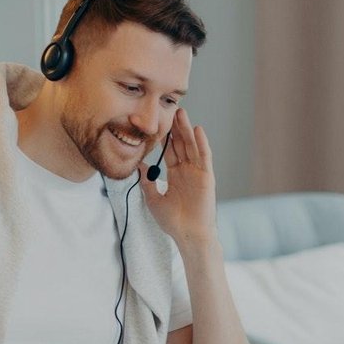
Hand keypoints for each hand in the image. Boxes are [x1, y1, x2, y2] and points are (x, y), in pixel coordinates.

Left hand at [143, 108, 216, 249]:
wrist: (188, 235)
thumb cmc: (172, 221)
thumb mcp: (153, 199)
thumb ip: (146, 182)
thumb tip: (137, 166)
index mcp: (176, 174)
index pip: (169, 150)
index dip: (164, 136)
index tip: (156, 121)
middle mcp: (187, 170)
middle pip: (180, 144)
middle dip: (175, 127)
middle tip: (169, 108)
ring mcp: (198, 172)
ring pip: (191, 146)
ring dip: (187, 129)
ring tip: (181, 112)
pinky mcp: (207, 177)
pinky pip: (204, 156)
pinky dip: (201, 143)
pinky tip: (197, 130)